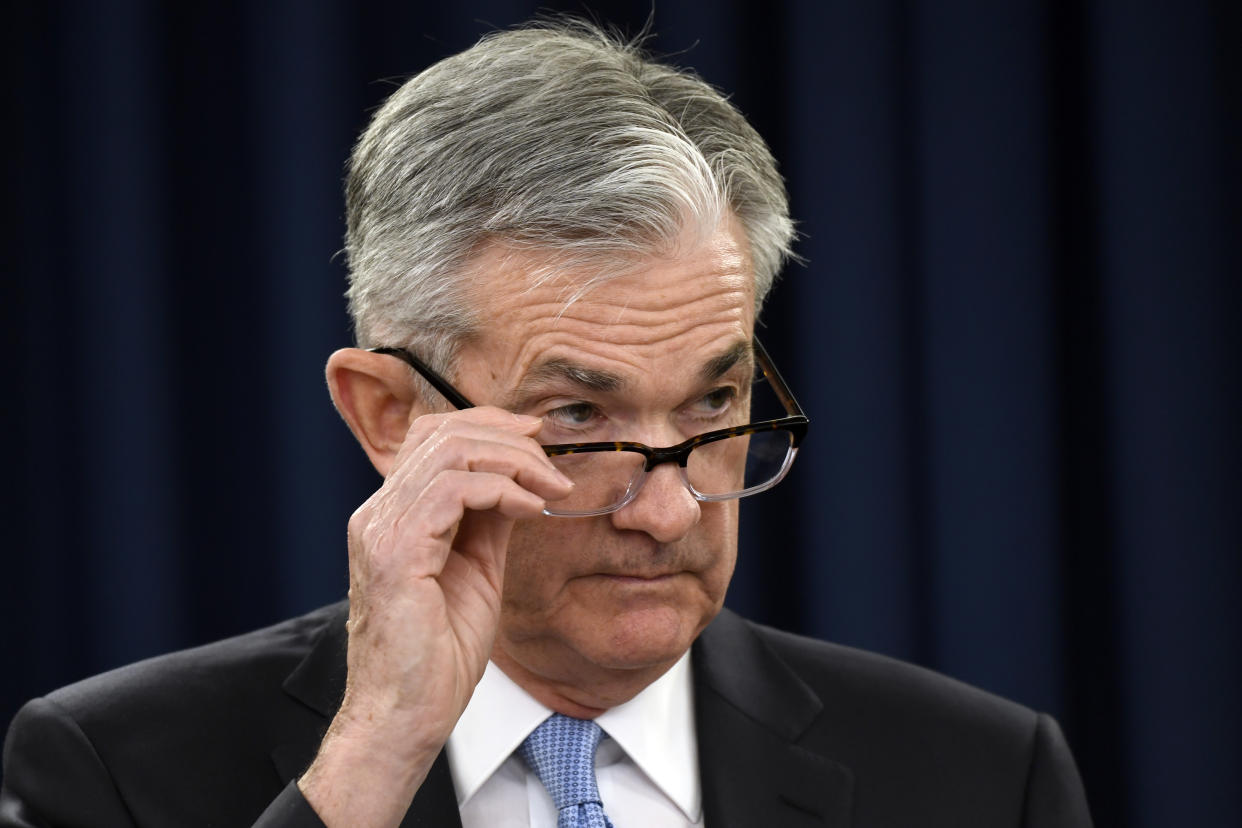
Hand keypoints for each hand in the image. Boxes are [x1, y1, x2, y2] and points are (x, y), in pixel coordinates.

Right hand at [299, 406, 572, 826]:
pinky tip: (531, 509)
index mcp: (391, 516)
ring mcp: (380, 530)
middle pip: (441, 434)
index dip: (487, 426)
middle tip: (552, 462)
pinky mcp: (396, 553)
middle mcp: (377, 514)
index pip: (431, 438)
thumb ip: (488, 523)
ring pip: (450, 453)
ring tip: (550, 487)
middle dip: (508, 437)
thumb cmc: (438, 656)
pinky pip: (454, 491)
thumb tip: (520, 483)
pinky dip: (502, 490)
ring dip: (514, 462)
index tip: (537, 438)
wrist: (406, 716)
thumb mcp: (476, 571)